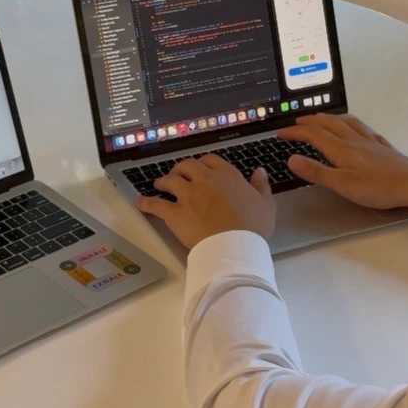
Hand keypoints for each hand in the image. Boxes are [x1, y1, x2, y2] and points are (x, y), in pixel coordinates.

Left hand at [135, 154, 275, 249]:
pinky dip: (146, 202)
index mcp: (227, 175)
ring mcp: (188, 195)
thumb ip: (261, 185)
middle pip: (187, 165)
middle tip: (178, 175)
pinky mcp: (175, 213)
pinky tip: (141, 202)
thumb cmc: (253, 227)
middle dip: (181, 169)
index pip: (210, 160)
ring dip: (163, 181)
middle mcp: (205, 180)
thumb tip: (259, 171)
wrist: (236, 246)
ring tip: (159, 184)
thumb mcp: (266, 203)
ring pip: (170, 180)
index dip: (203, 163)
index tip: (201, 169)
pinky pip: (156, 204)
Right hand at [277, 114, 407, 212]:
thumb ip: (316, 172)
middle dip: (311, 121)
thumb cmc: (379, 187)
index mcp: (342, 149)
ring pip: (348, 122)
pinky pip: (364, 129)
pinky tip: (357, 130)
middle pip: (330, 123)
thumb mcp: (342, 184)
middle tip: (298, 121)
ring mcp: (371, 142)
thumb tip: (291, 159)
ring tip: (323, 118)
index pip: (313, 135)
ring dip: (332, 117)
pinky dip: (353, 125)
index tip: (281, 133)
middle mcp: (355, 140)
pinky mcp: (384, 148)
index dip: (295, 132)